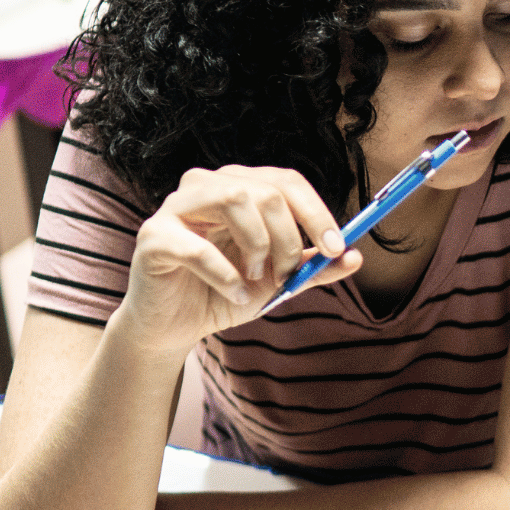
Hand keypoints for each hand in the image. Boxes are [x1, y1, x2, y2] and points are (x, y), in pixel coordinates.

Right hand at [113, 165, 359, 355]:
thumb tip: (356, 256)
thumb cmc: (223, 294)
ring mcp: (176, 207)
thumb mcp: (277, 282)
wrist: (173, 328)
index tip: (336, 248)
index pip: (286, 181)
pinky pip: (197, 247)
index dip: (316, 213)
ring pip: (233, 199)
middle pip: (265, 190)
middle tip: (286, 274)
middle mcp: (206, 186)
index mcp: (239, 188)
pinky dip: (225, 274)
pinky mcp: (153, 237)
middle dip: (288, 237)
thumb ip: (312, 268)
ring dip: (257, 245)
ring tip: (254, 278)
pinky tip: (234, 293)